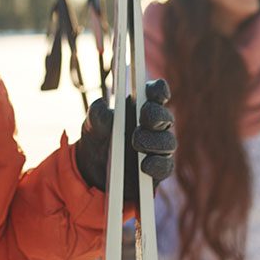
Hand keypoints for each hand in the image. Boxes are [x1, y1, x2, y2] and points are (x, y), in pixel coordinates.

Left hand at [74, 79, 176, 201]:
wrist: (93, 168)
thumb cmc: (98, 137)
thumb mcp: (92, 124)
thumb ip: (98, 114)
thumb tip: (109, 114)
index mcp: (141, 106)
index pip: (156, 93)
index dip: (158, 90)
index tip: (154, 93)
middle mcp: (155, 125)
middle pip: (165, 116)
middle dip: (157, 115)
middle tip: (145, 118)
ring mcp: (158, 148)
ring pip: (168, 142)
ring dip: (155, 142)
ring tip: (137, 142)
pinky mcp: (158, 169)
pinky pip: (165, 167)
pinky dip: (156, 165)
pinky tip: (145, 165)